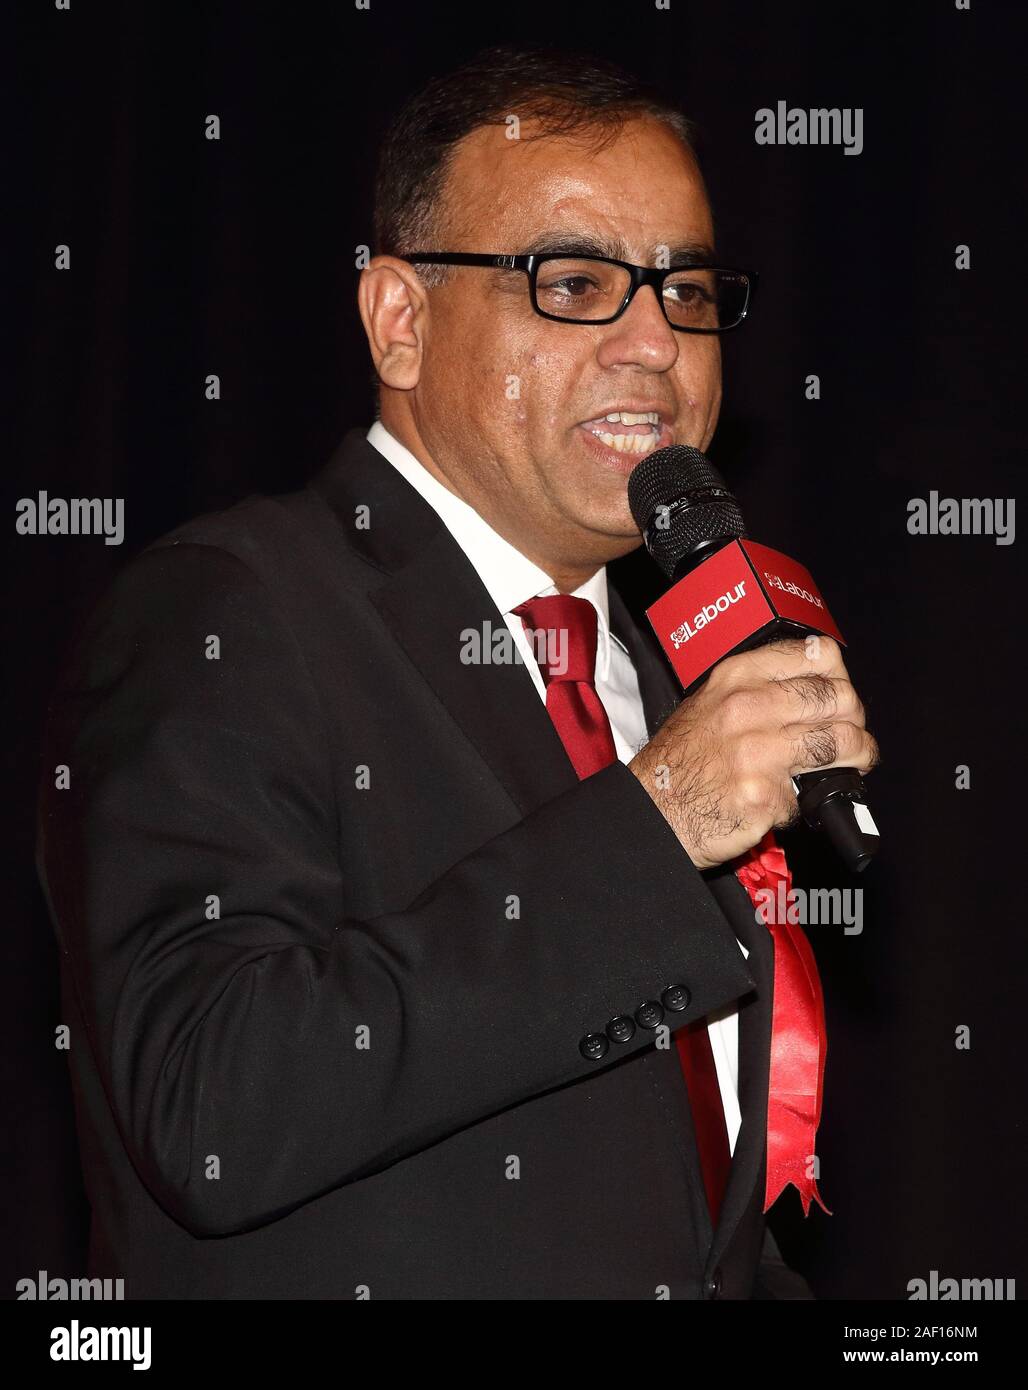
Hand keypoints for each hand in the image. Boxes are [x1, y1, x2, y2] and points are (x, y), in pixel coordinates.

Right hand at [628, 636, 878, 868]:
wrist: (652, 812)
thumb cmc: (679, 761)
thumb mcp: (710, 702)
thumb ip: (759, 689)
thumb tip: (816, 687)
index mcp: (738, 677)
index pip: (816, 655)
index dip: (839, 675)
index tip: (840, 692)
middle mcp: (749, 707)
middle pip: (838, 698)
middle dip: (855, 718)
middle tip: (853, 732)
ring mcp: (759, 752)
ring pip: (842, 742)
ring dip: (858, 753)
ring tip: (855, 760)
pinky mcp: (766, 795)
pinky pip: (811, 793)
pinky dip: (807, 799)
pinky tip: (792, 798)